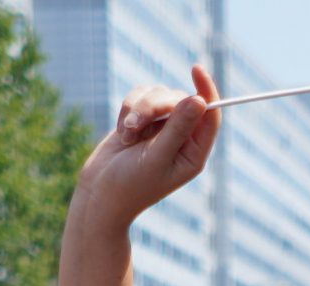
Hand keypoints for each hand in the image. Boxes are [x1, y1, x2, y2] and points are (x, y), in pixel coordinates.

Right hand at [76, 65, 221, 223]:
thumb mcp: (156, 157)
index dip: (206, 89)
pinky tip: (122, 132)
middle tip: (135, 125)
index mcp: (194, 152)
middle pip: (179, 100)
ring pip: (158, 94)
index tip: (196, 69)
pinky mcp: (142, 119)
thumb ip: (177, 129)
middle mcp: (182, 138)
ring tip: (127, 135)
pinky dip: (128, 109)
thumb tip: (200, 100)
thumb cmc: (131, 184)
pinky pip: (140, 95)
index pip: (209, 114)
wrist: (99, 193)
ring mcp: (162, 127)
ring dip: (138, 110)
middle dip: (154, 106)